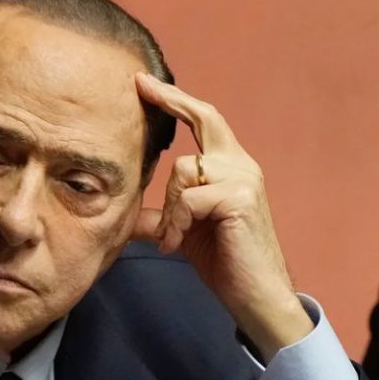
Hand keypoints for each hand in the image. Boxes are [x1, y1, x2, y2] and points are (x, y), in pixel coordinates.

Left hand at [133, 73, 312, 361]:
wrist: (255, 295)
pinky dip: (175, 223)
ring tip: (171, 237)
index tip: (145, 84)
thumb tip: (124, 213)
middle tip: (138, 86)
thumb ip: (159, 215)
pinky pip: (189, 198)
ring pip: (183, 170)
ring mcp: (243, 178)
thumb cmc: (223, 260)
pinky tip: (176, 244)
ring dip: (169, 207)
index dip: (176, 100)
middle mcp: (240, 164)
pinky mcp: (240, 198)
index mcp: (229, 167)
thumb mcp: (182, 230)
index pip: (204, 120)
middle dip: (170, 99)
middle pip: (204, 118)